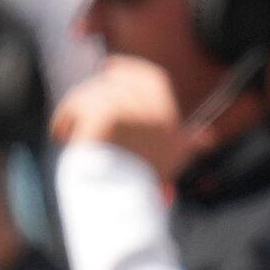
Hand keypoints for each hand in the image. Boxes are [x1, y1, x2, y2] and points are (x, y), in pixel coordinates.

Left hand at [50, 55, 194, 182]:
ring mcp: (129, 109)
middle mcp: (153, 107)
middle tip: (80, 105)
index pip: (153, 78)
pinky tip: (61, 134)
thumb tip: (208, 138)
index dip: (131, 69)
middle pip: (116, 83)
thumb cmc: (145, 183)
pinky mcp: (103, 114)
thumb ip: (190, 144)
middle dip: (95, 93)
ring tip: (69, 133)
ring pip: (91, 93)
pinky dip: (65, 118)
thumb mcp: (172, 160)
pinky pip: (76, 104)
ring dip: (76, 111)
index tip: (111, 68)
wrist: (123, 202)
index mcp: (170, 116)